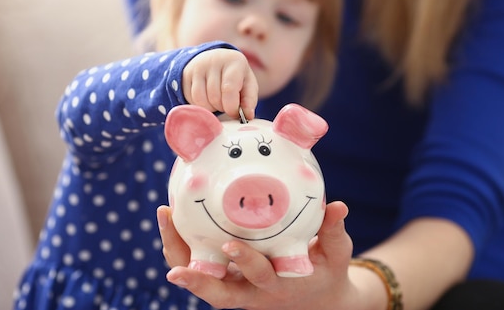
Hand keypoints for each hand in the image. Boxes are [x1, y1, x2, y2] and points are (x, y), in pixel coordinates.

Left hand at [159, 201, 356, 309]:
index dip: (246, 263)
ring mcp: (236, 287)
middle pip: (217, 294)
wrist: (316, 296)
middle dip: (194, 280)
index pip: (260, 277)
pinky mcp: (226, 278)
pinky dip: (182, 245)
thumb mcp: (337, 254)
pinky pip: (199, 264)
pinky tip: (172, 215)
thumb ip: (334, 231)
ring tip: (164, 217)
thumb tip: (339, 206)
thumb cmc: (327, 271)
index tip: (231, 244)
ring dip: (177, 254)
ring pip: (200, 279)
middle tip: (172, 267)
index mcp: (279, 286)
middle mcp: (252, 292)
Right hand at [182, 49, 257, 119]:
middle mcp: (215, 60)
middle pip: (215, 97)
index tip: (235, 113)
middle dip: (222, 107)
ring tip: (218, 102)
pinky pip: (192, 99)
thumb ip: (250, 100)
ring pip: (202, 100)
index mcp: (234, 61)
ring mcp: (198, 66)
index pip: (229, 89)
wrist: (216, 61)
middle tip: (227, 104)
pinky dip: (201, 106)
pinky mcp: (187, 74)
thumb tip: (248, 116)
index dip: (232, 107)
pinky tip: (207, 100)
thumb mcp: (248, 85)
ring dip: (211, 108)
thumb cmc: (236, 77)